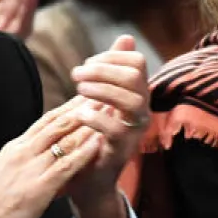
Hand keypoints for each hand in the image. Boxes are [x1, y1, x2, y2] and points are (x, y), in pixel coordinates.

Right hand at [0, 96, 101, 217]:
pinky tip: (99, 143)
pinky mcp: (37, 188)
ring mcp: (29, 169)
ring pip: (63, 138)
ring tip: (108, 111)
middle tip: (104, 93)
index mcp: (14, 148)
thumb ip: (24, 164)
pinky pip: (66, 165)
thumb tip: (41, 158)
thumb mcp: (6, 177)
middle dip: (82, 107)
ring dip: (88, 124)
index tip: (86, 97)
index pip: (45, 121)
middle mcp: (22, 152)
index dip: (68, 108)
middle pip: (57, 123)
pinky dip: (84, 152)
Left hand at [66, 36, 149, 217]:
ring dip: (101, 89)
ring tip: (78, 91)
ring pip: (131, 100)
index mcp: (137, 95)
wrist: (87, 179)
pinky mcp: (121, 152)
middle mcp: (141, 112)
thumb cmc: (92, 134)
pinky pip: (116, 129)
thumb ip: (113, 69)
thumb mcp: (102, 98)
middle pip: (135, 76)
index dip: (111, 57)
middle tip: (77, 75)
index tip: (87, 65)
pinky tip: (80, 114)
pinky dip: (96, 117)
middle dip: (103, 70)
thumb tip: (126, 37)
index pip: (137, 62)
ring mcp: (134, 133)